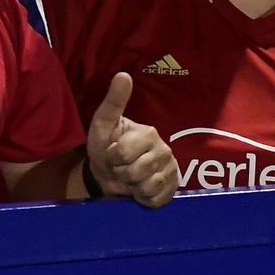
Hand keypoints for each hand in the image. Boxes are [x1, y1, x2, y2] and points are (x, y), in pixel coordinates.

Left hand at [84, 72, 177, 207]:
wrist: (107, 175)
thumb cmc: (105, 147)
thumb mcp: (103, 123)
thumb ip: (113, 101)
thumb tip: (123, 74)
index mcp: (149, 133)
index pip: (122, 153)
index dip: (112, 158)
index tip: (112, 153)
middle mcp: (165, 150)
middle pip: (135, 172)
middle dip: (121, 173)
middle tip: (121, 167)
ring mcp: (171, 171)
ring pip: (146, 187)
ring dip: (131, 187)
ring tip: (130, 178)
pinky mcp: (171, 190)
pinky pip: (155, 200)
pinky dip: (143, 198)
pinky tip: (140, 189)